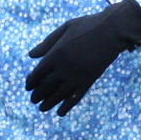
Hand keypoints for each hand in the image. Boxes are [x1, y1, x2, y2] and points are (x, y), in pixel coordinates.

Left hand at [25, 0, 140, 115]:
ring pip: (59, 95)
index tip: (28, 87)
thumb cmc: (88, 26)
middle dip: (37, 95)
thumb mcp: (64, 29)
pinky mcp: (89, 81)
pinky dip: (67, 106)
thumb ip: (47, 43)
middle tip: (33, 100)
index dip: (31, 82)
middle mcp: (64, 67)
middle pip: (46, 86)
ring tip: (42, 108)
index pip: (38, 73)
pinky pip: (75, 98)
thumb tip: (30, 55)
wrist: (112, 31)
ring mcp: (77, 76)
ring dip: (48, 103)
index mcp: (56, 54)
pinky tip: (60, 113)